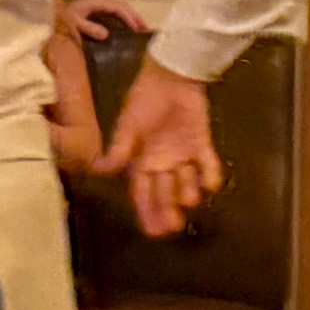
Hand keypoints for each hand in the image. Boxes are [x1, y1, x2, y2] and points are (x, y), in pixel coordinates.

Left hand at [59, 0, 149, 40]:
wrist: (56, 11)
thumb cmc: (65, 17)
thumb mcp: (74, 23)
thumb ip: (88, 28)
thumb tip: (106, 35)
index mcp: (95, 1)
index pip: (116, 7)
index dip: (127, 17)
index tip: (135, 28)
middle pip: (122, 5)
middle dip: (134, 16)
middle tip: (144, 29)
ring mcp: (101, 1)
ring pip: (121, 5)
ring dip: (132, 15)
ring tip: (141, 28)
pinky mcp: (100, 5)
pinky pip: (116, 8)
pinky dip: (125, 15)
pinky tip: (129, 25)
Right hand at [94, 57, 223, 237]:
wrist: (169, 77)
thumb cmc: (144, 100)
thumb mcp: (128, 126)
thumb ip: (119, 150)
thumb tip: (99, 170)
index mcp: (140, 160)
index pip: (142, 192)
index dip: (147, 212)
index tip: (153, 233)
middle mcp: (161, 162)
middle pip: (164, 193)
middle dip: (168, 211)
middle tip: (174, 226)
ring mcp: (183, 154)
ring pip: (186, 182)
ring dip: (188, 193)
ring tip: (189, 199)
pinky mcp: (201, 144)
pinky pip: (208, 164)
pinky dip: (211, 174)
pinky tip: (211, 182)